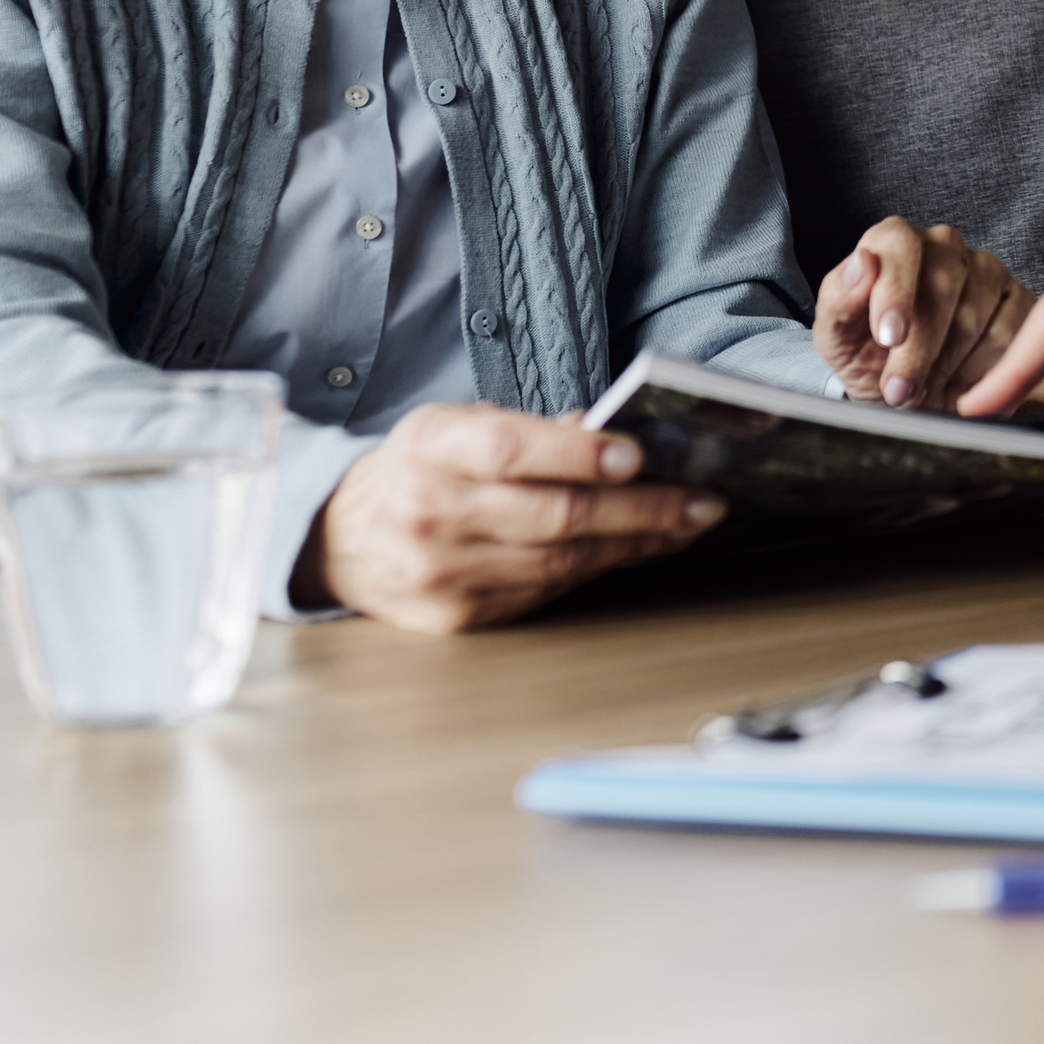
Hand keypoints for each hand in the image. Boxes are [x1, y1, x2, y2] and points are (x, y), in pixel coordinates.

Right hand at [300, 404, 724, 633]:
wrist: (343, 538)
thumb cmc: (417, 469)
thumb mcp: (454, 425)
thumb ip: (528, 428)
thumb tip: (607, 433)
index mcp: (431, 447)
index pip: (513, 450)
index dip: (579, 454)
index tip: (638, 455)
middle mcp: (431, 511)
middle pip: (554, 515)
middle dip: (641, 508)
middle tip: (700, 500)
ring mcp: (442, 572)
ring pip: (560, 562)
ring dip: (636, 543)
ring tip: (687, 524)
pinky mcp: (456, 618)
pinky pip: (544, 593)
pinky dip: (598, 570)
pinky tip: (636, 551)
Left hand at [816, 218, 1033, 410]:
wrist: (909, 396)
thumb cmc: (869, 361)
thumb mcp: (837, 340)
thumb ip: (839, 300)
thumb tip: (861, 262)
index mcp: (893, 243)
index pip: (899, 243)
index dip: (896, 291)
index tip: (889, 337)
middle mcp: (943, 247)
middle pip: (941, 285)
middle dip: (918, 348)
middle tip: (900, 390)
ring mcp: (986, 270)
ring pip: (974, 316)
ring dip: (945, 366)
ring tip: (926, 386)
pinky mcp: (1017, 300)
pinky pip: (1007, 335)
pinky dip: (979, 371)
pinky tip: (959, 381)